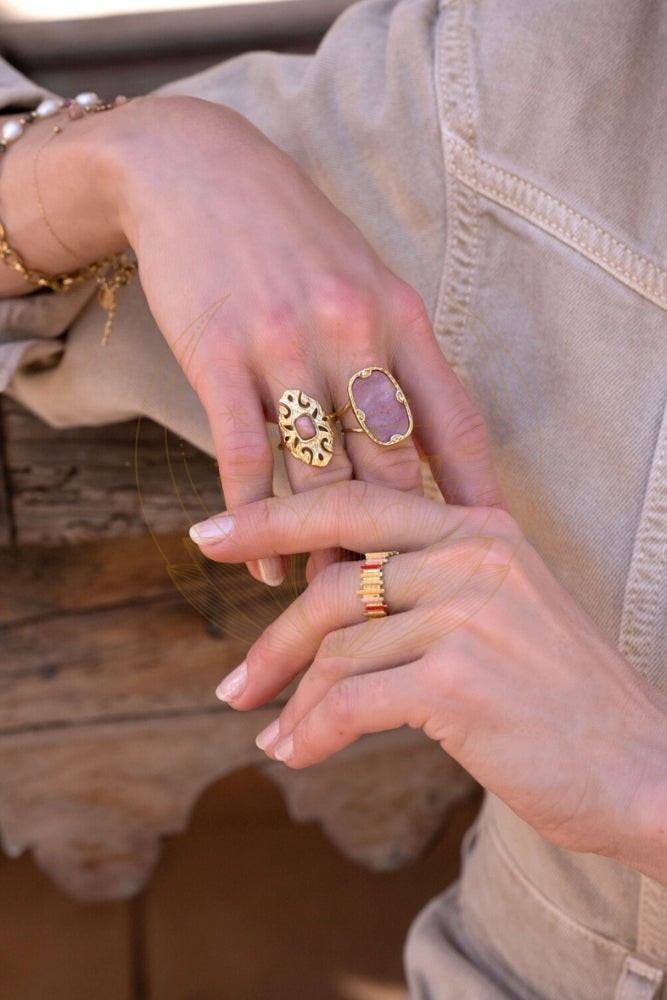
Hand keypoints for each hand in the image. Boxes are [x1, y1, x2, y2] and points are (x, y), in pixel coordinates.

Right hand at [109, 96, 501, 581]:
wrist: (195, 170)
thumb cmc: (289, 236)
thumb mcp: (365, 279)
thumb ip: (396, 356)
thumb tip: (419, 447)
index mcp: (402, 317)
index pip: (456, 427)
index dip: (475, 497)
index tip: (481, 548)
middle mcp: (354, 333)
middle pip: (393, 468)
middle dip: (397, 542)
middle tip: (398, 597)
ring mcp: (286, 346)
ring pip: (322, 476)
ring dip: (327, 548)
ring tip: (329, 598)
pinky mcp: (221, 357)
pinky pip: (248, 461)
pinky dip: (259, 525)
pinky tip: (265, 564)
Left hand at [189, 482, 666, 874]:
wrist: (642, 765)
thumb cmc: (563, 696)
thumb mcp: (504, 611)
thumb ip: (428, 587)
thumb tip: (335, 602)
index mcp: (479, 529)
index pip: (355, 506)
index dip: (274, 517)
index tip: (215, 536)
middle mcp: (471, 558)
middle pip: (333, 577)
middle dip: (269, 630)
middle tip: (232, 679)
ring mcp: (465, 616)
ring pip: (338, 649)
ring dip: (295, 701)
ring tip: (273, 731)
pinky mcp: (456, 682)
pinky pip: (351, 702)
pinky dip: (313, 733)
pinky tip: (296, 753)